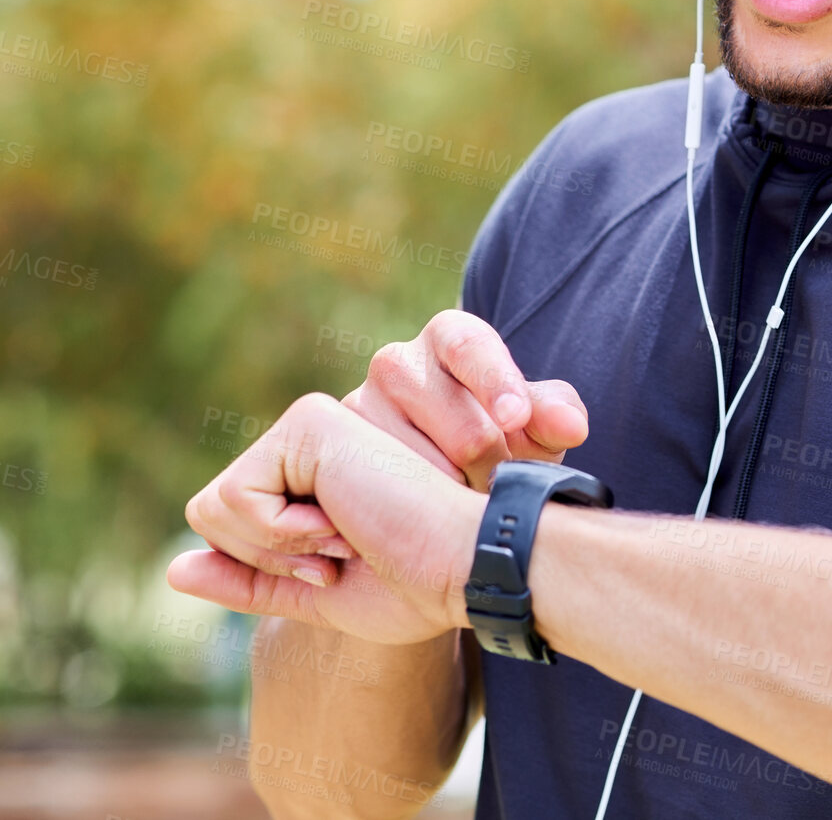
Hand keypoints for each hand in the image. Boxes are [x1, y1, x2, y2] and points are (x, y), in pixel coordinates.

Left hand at [167, 394, 485, 642]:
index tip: (344, 561)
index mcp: (308, 472)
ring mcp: (308, 425)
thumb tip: (175, 570)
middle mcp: (304, 439)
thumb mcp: (318, 595)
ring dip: (279, 547)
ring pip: (213, 507)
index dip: (270, 567)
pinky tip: (345, 519)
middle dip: (267, 557)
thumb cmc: (415, 582)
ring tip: (350, 532)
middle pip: (208, 513)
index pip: (224, 523)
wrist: (469, 566)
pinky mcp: (310, 422)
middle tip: (345, 550)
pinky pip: (235, 499)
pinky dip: (282, 534)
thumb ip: (250, 582)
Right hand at [344, 309, 589, 491]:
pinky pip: (375, 488)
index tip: (516, 419)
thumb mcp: (536, 422)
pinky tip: (426, 524)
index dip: (497, 383)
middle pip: (452, 418)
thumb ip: (556, 414)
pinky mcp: (333, 452)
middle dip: (488, 460)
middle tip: (500, 481)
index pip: (470, 348)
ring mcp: (358, 406)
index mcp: (450, 336)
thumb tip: (569, 425)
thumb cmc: (502, 433)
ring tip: (467, 497)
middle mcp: (396, 362)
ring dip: (452, 492)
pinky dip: (407, 512)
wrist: (447, 470)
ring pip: (416, 459)